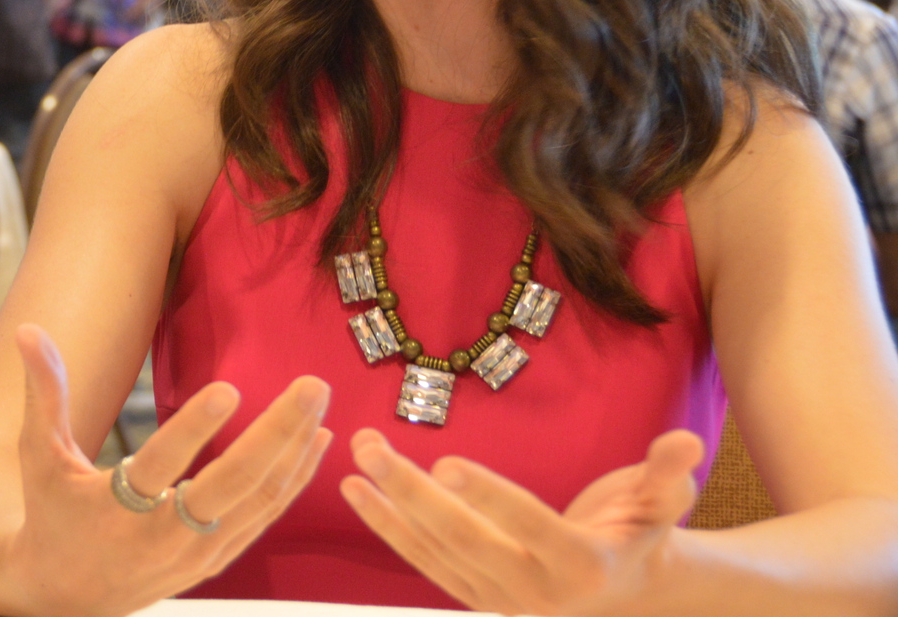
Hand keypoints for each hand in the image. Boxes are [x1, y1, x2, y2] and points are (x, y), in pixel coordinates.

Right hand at [3, 325, 333, 616]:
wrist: (65, 596)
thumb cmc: (51, 512)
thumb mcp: (38, 455)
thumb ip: (43, 392)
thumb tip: (27, 330)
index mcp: (113, 509)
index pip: (158, 467)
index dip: (192, 430)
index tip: (228, 388)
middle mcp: (160, 537)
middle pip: (230, 487)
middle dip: (276, 434)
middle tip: (311, 385)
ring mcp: (194, 554)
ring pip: (257, 503)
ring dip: (294, 453)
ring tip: (319, 404)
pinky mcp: (215, 561)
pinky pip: (263, 517)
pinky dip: (293, 480)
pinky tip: (315, 442)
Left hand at [341, 426, 704, 614]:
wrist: (627, 593)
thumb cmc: (642, 533)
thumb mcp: (662, 503)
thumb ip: (670, 475)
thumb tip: (687, 442)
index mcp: (583, 565)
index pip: (529, 524)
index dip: (489, 495)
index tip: (446, 461)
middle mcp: (537, 593)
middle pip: (465, 539)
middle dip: (412, 493)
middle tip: (370, 446)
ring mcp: (502, 600)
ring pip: (436, 552)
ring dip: (389, 505)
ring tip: (354, 458)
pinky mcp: (476, 596)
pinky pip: (425, 562)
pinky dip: (388, 528)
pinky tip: (355, 491)